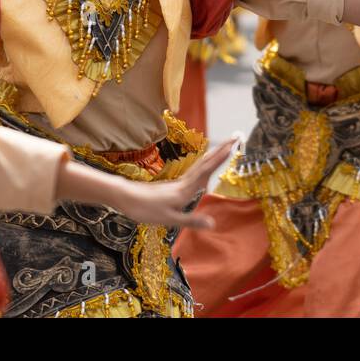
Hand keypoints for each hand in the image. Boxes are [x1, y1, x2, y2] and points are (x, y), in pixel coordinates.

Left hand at [106, 139, 236, 229]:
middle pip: (205, 163)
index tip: (233, 145)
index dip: (220, 158)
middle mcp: (184, 183)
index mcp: (185, 190)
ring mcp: (178, 183)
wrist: (125, 198)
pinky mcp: (172, 186)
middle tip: (234, 138)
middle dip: (220, 150)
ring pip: (199, 166)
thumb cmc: (145, 209)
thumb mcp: (169, 219)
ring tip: (223, 148)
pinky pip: (193, 172)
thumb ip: (192, 221)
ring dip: (212, 156)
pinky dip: (203, 165)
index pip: (207, 171)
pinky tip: (202, 168)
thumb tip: (213, 223)